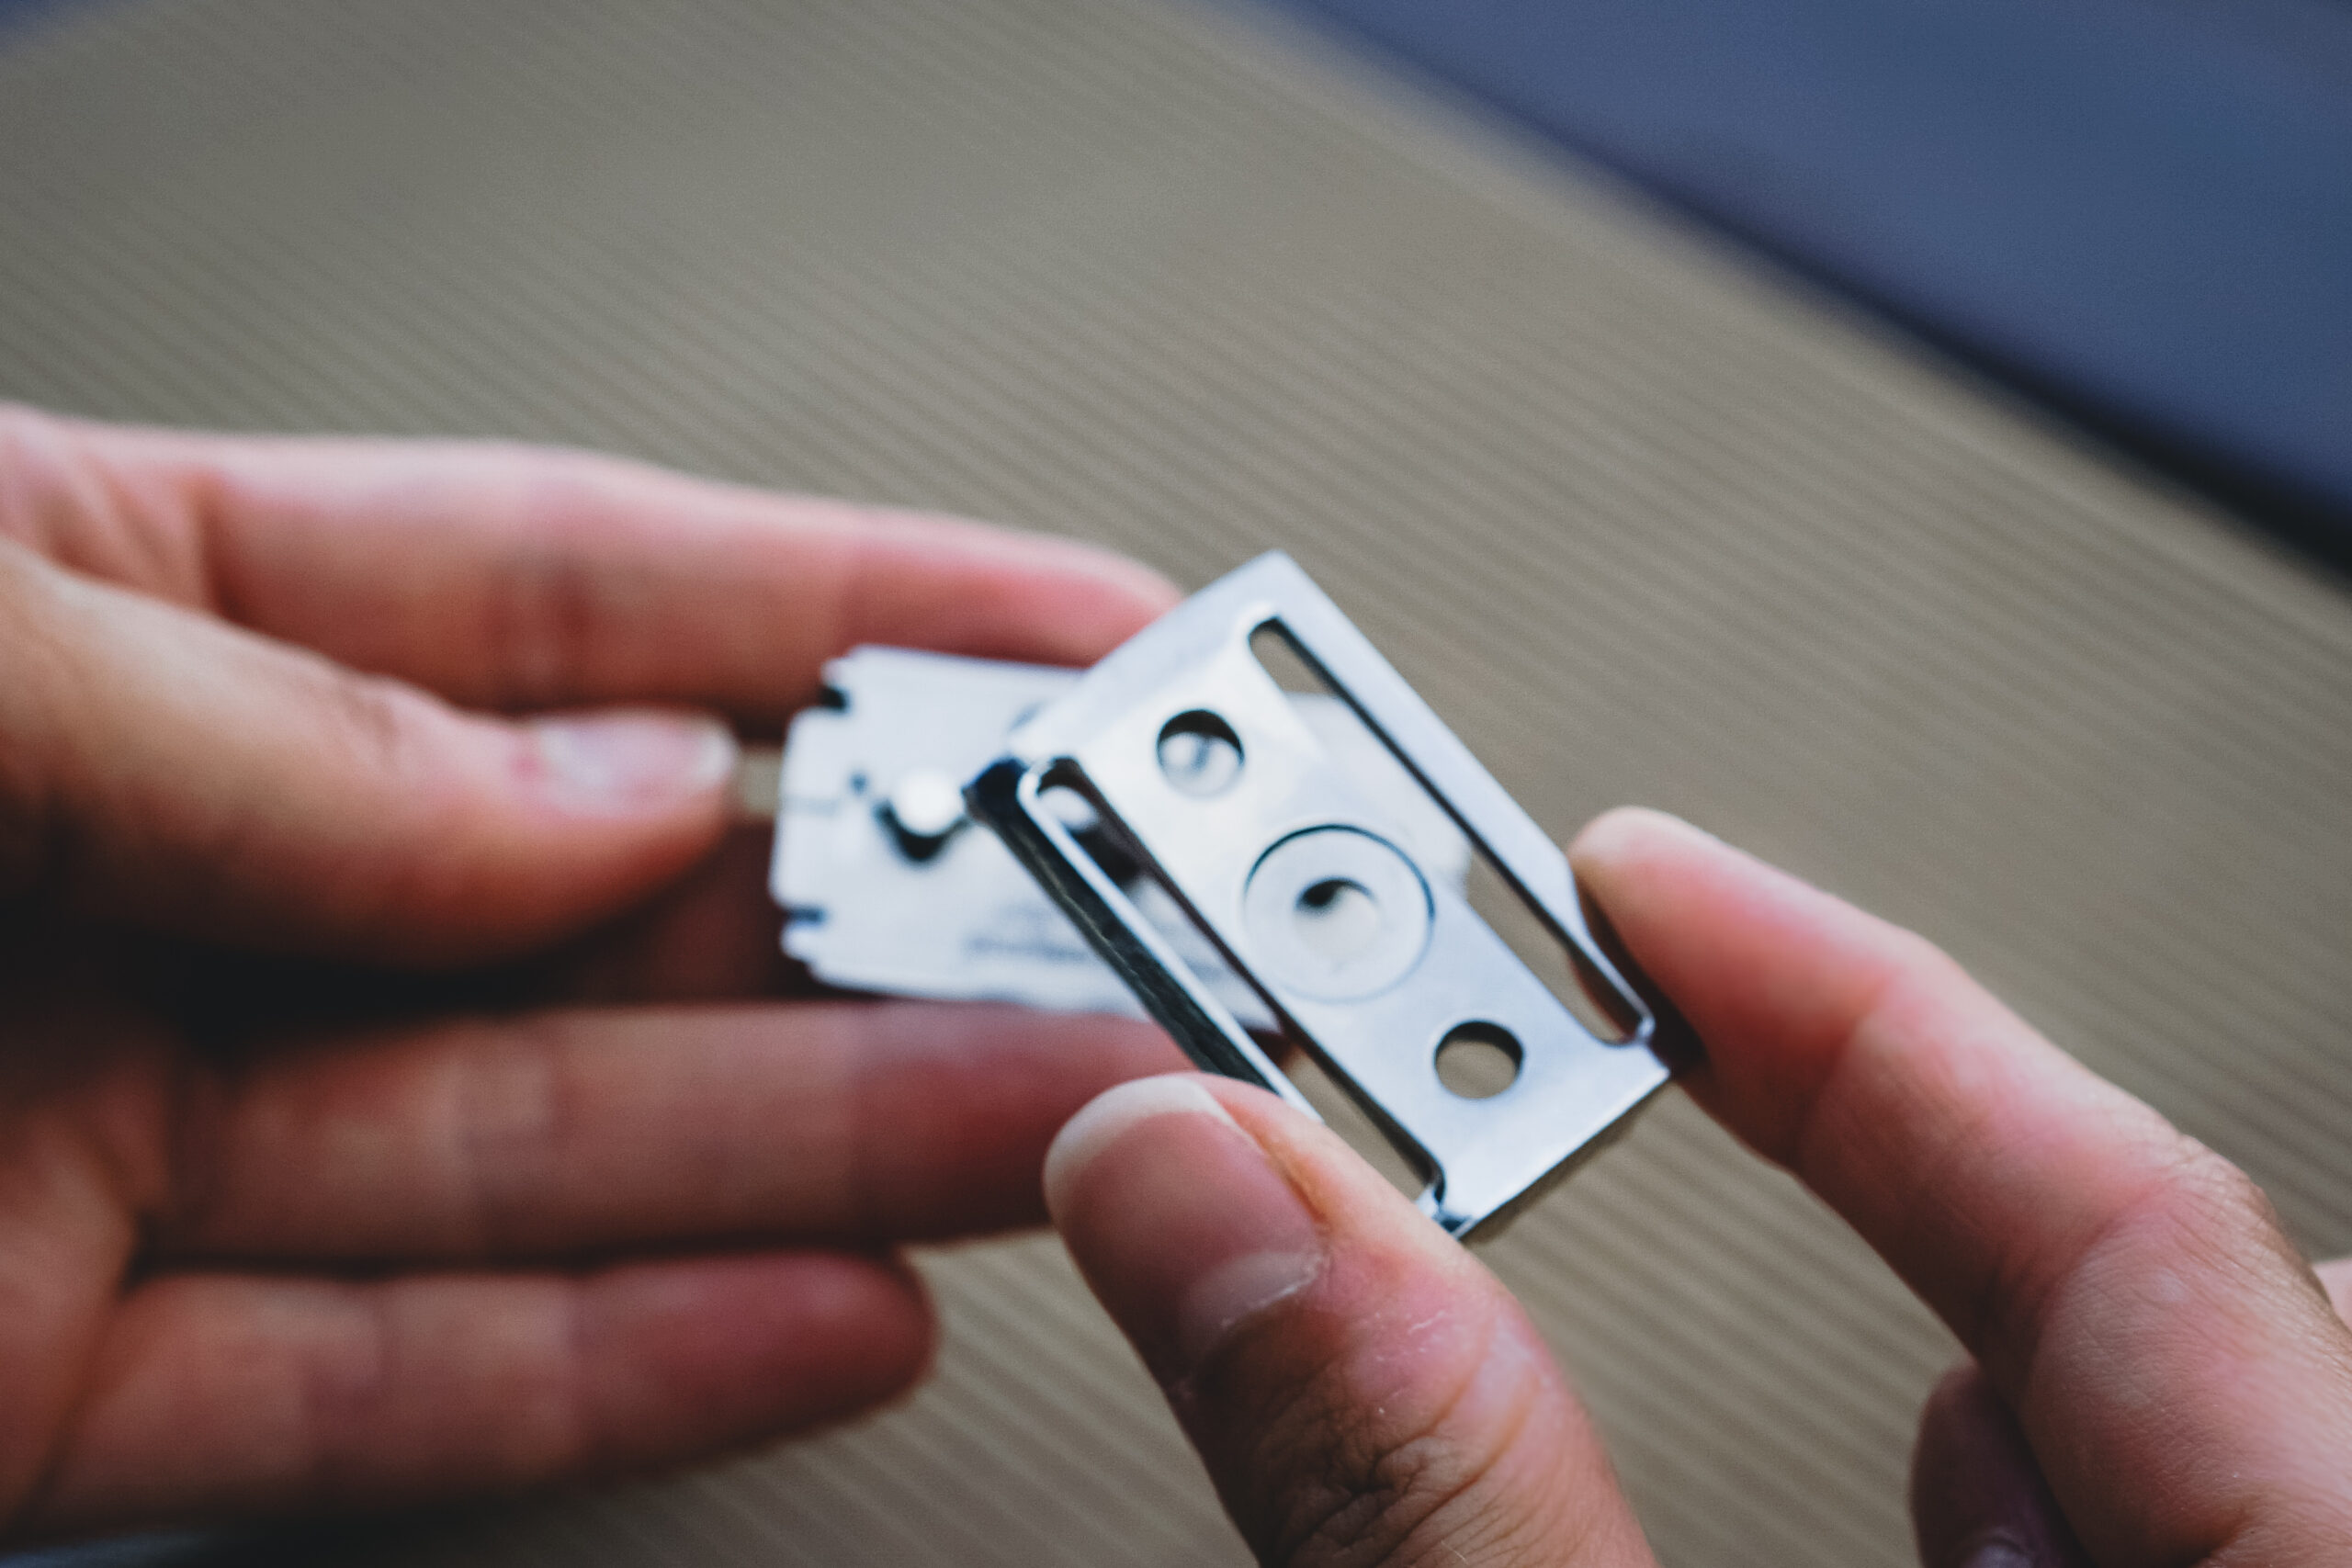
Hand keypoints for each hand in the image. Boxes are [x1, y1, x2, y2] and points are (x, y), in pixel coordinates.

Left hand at [0, 407, 1185, 1542]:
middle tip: (1123, 930)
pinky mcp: (28, 1389)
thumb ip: (253, 711)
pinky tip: (831, 1317)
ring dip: (836, 1147)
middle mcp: (124, 888)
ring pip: (548, 1150)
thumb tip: (605, 786)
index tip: (1080, 641)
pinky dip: (624, 1367)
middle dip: (895, 913)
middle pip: (607, 901)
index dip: (847, 609)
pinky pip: (379, 1387)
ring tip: (1076, 1122)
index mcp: (77, 622)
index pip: (553, 593)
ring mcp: (83, 1141)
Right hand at [1047, 808, 2351, 1565]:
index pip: (2121, 1218)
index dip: (1841, 1000)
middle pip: (2211, 1297)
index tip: (1634, 873)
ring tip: (1890, 1260)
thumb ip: (1424, 1498)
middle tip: (1714, 1018)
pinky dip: (2055, 1501)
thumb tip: (1207, 1191)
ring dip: (2034, 1342)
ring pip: (2245, 1444)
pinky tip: (1971, 1491)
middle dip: (1941, 1134)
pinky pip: (2220, 1565)